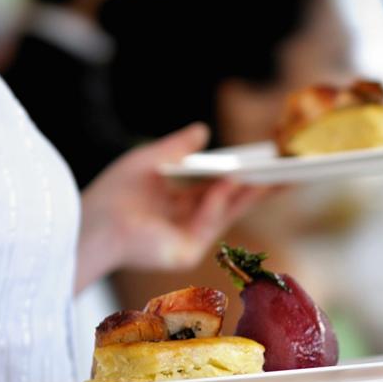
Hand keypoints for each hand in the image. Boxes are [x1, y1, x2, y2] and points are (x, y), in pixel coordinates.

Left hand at [75, 124, 263, 290]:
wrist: (91, 225)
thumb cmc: (112, 194)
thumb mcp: (149, 160)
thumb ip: (177, 146)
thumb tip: (204, 129)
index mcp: (177, 203)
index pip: (218, 188)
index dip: (243, 175)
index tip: (268, 163)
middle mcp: (186, 222)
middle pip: (231, 202)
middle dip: (261, 187)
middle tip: (290, 171)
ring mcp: (189, 238)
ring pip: (228, 212)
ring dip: (251, 192)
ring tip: (274, 171)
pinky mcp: (186, 251)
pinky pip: (210, 222)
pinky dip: (221, 200)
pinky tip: (234, 179)